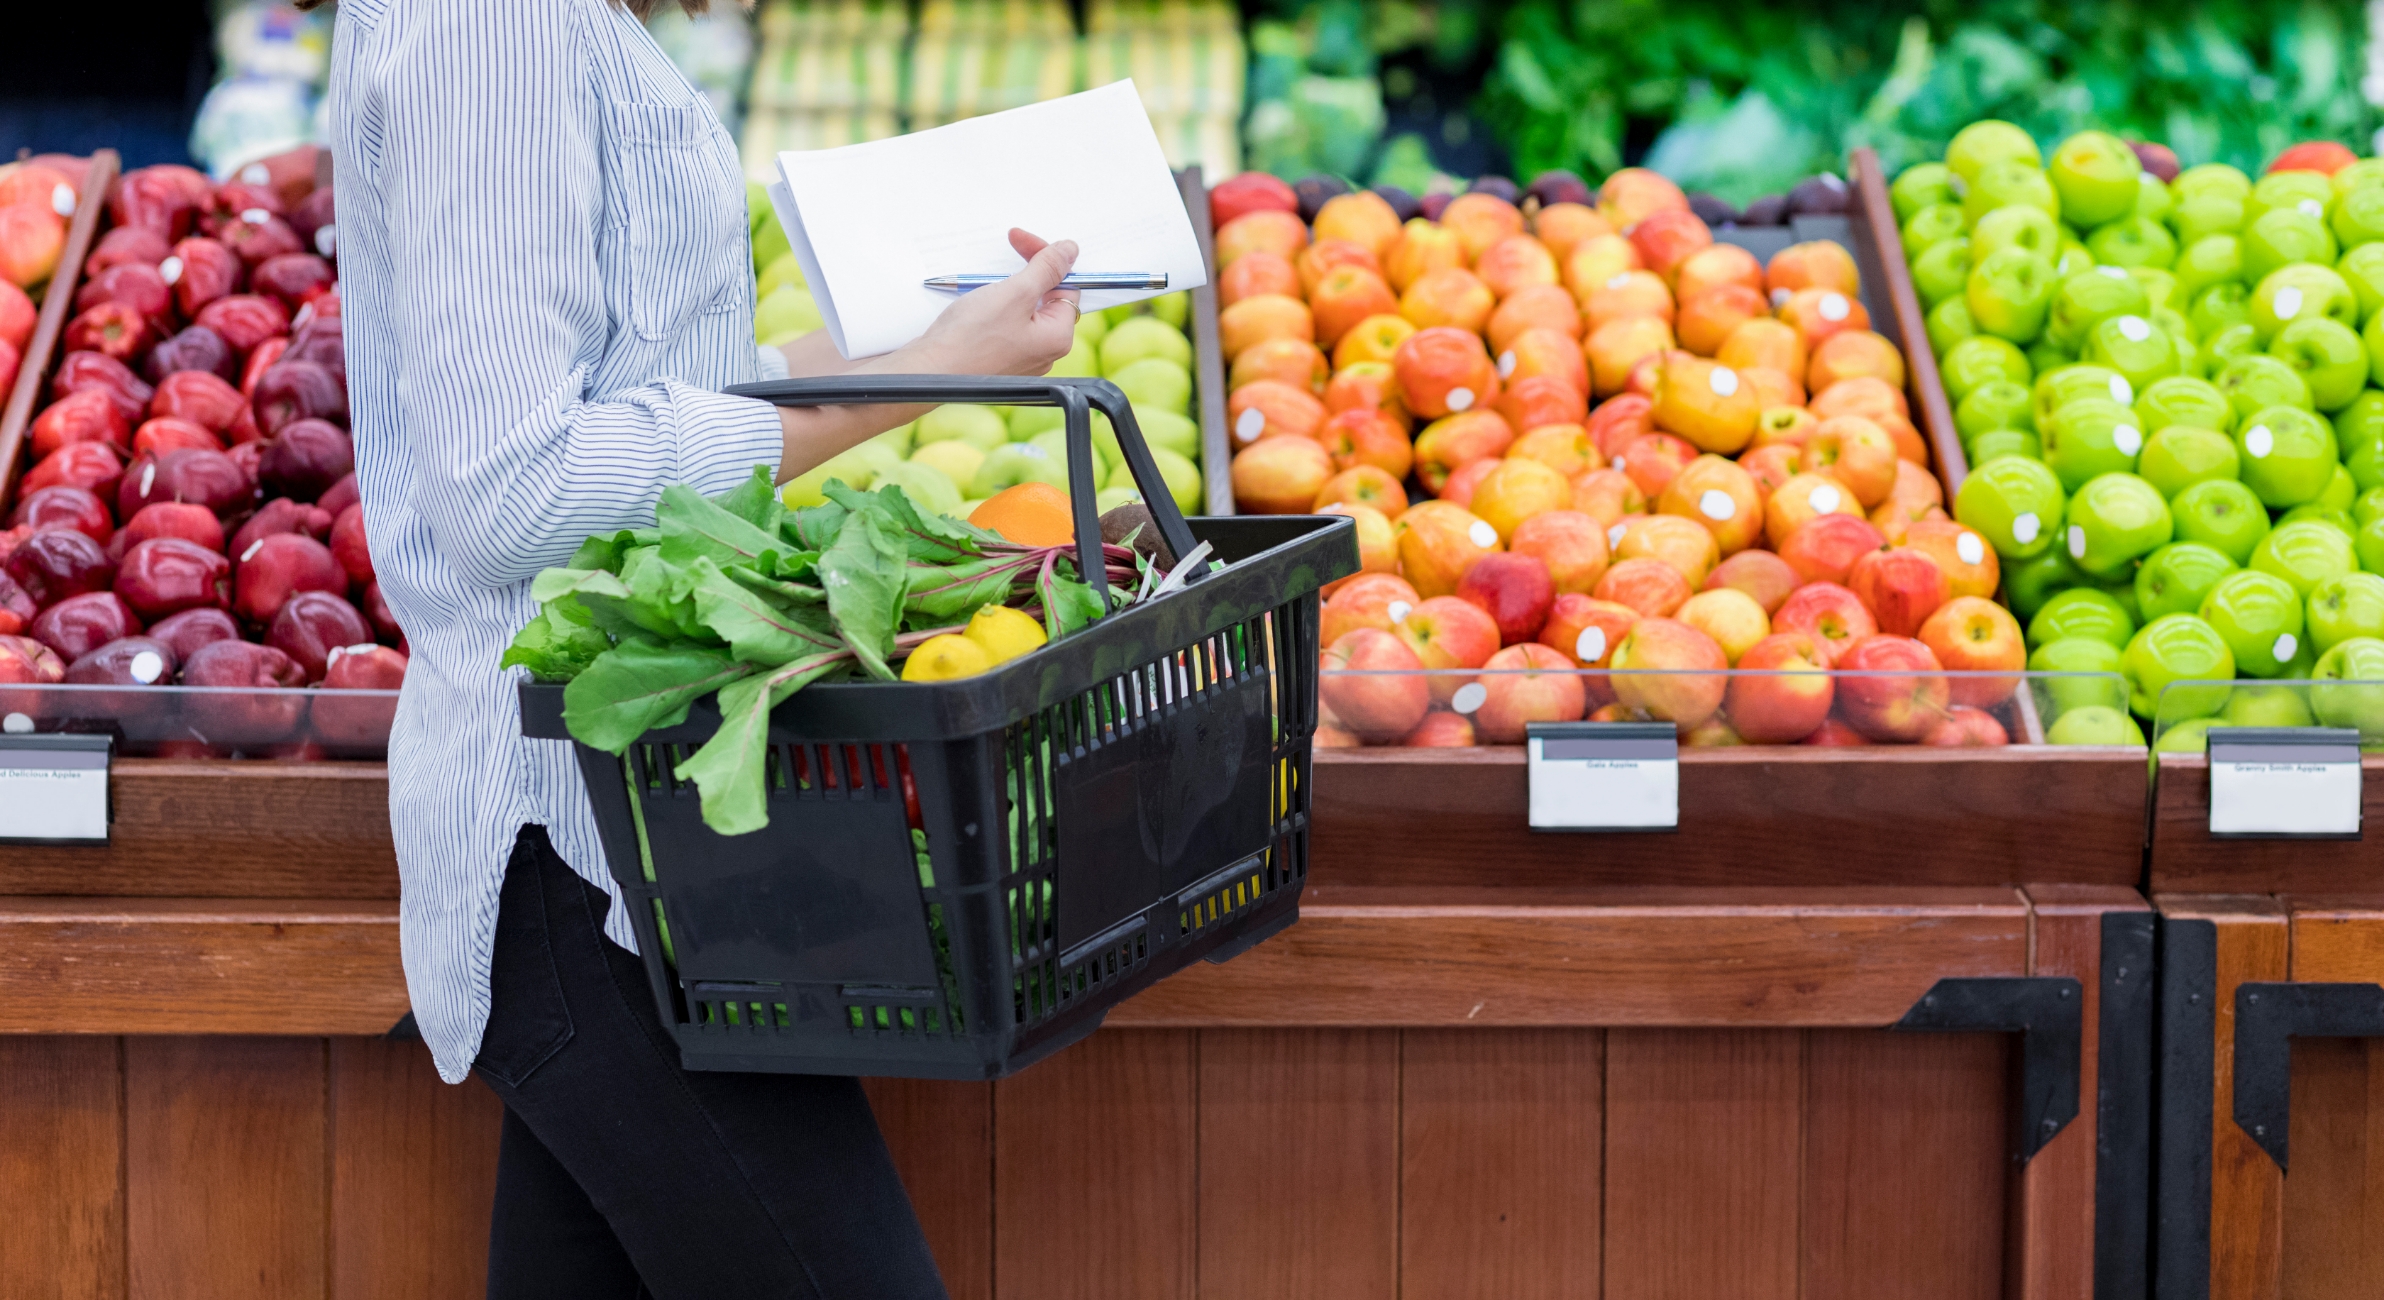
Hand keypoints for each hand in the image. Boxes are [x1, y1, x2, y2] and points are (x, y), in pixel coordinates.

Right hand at [906, 229, 1080, 375]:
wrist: (930, 371)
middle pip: (1046, 297)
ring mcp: (1021, 356)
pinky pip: (1006, 322)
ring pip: (1024, 308)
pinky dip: (996, 305)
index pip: (1066, 286)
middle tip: (1008, 250)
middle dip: (1028, 271)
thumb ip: (1047, 269)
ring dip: (1009, 287)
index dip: (1046, 259)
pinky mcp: (998, 356)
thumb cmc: (971, 338)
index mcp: (1057, 337)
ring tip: (987, 281)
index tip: (1022, 241)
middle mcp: (1043, 351)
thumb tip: (1070, 251)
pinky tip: (979, 300)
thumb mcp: (1016, 293)